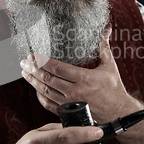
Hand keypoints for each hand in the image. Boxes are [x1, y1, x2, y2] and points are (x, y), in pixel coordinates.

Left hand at [20, 27, 136, 121]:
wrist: (119, 114)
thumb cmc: (114, 89)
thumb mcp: (110, 66)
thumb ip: (104, 47)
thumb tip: (106, 29)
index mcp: (84, 78)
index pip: (57, 68)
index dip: (42, 61)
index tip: (33, 55)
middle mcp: (75, 92)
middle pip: (48, 79)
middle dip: (33, 69)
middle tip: (24, 62)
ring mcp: (70, 103)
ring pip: (46, 92)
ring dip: (33, 81)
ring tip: (25, 73)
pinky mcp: (69, 113)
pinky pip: (49, 104)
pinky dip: (40, 96)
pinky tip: (35, 89)